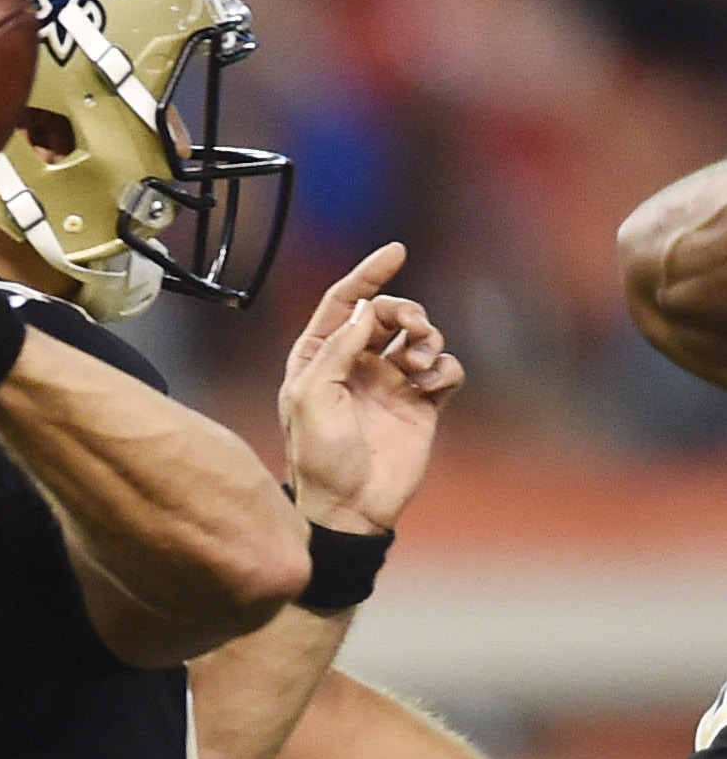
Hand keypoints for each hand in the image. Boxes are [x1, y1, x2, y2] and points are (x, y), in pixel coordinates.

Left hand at [277, 244, 460, 534]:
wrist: (350, 507)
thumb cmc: (319, 456)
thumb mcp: (312, 396)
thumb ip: (337, 347)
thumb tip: (367, 307)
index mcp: (318, 358)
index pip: (344, 302)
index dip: (368, 274)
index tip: (396, 251)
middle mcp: (354, 365)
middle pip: (387, 313)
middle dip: (405, 311)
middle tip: (412, 329)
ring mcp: (389, 384)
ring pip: (419, 337)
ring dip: (426, 339)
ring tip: (418, 364)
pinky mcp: (421, 404)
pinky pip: (445, 369)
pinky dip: (445, 368)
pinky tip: (432, 384)